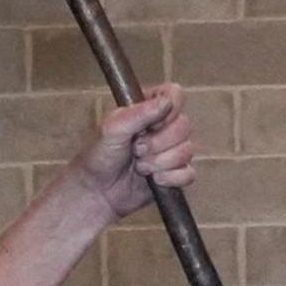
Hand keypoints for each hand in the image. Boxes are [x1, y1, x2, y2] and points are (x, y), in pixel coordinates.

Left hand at [72, 85, 195, 217]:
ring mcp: (172, 150)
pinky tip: (153, 179)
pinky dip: (170, 178)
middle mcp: (164, 126)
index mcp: (149, 107)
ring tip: (139, 166)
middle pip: (184, 125)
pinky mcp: (175, 173)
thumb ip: (138, 114)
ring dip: (160, 162)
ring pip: (187, 150)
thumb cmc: (98, 156)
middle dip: (158, 143)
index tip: (150, 125)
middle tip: (136, 150)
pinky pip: (188, 173)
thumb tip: (166, 102)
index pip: (175, 95)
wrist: (97, 191)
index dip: (168, 110)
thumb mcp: (111, 129)